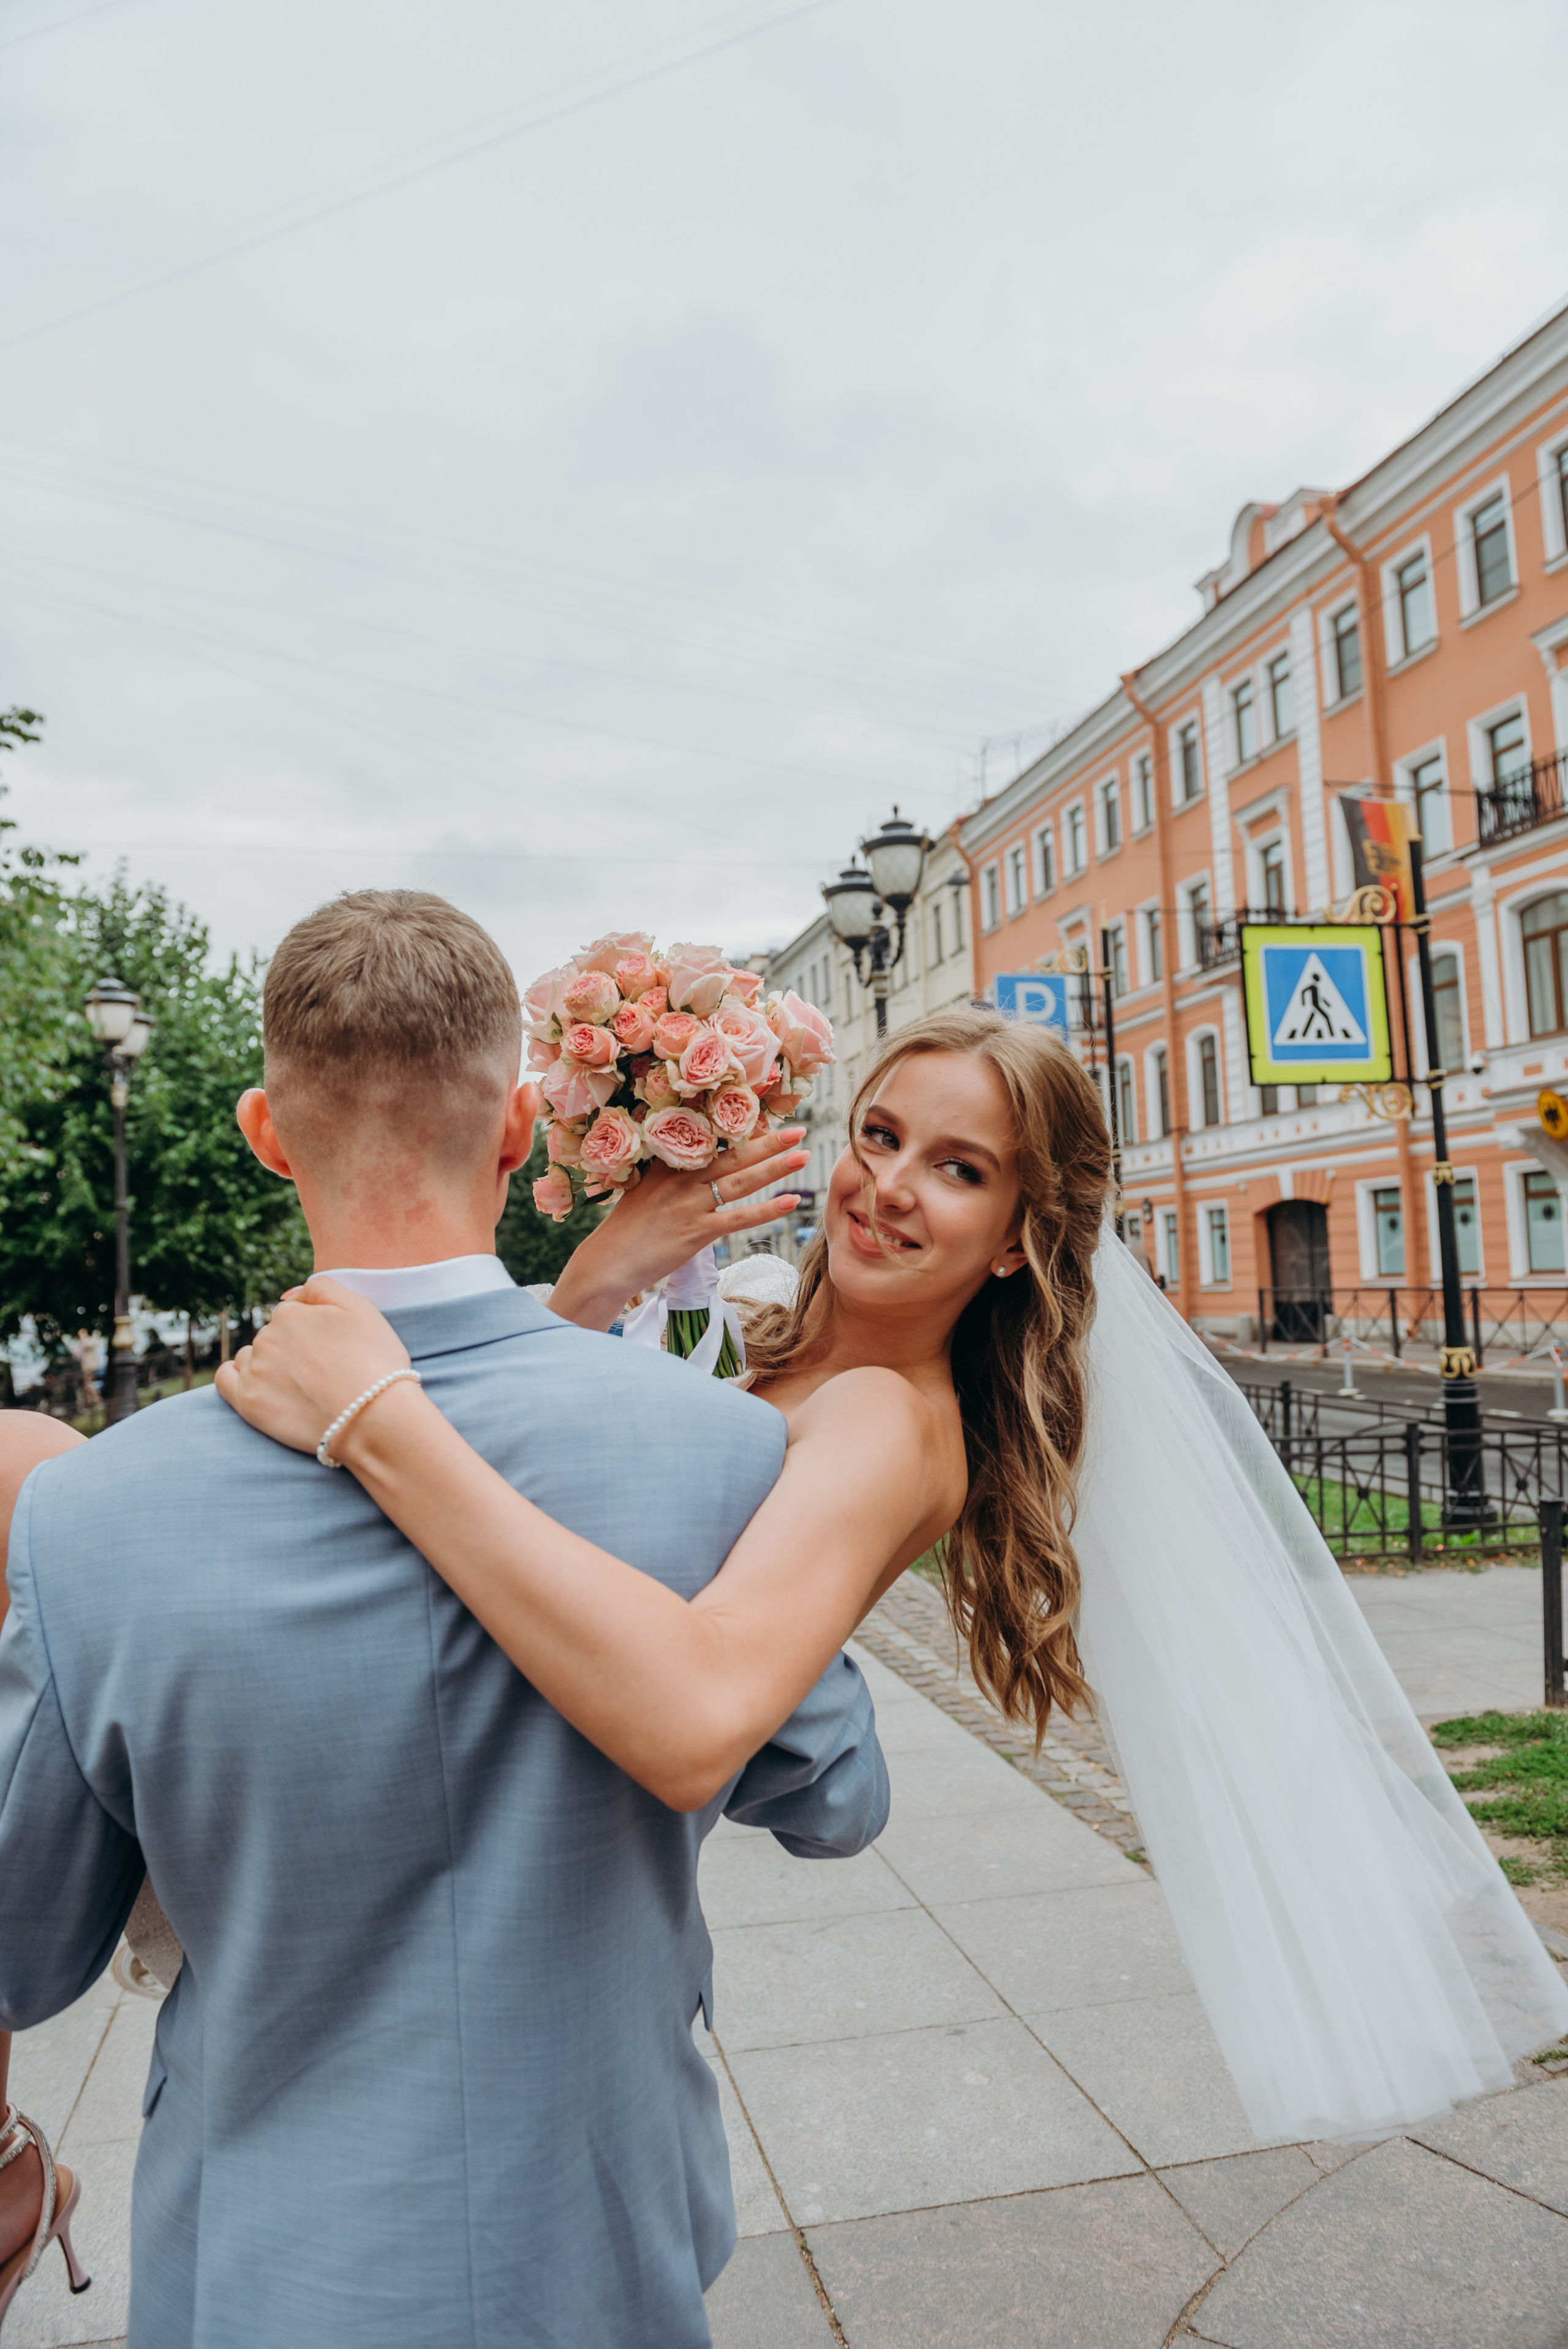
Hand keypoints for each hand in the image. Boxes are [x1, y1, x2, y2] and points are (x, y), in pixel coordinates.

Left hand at [215, 1278, 411, 1455]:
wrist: (377, 1420)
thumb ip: (322, 1287)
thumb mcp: (362, 1308)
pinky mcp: (248, 1403)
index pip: (293, 1315)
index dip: (314, 1332)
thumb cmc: (376, 1364)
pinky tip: (258, 1385)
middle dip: (291, 1349)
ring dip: (267, 1365)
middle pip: (272, 1336)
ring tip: (299, 1386)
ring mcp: (255, 1371)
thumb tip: (288, 1295)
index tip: (332, 1352)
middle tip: (322, 1373)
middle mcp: (266, 1338)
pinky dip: (236, 1377)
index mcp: (291, 1314)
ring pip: (250, 1357)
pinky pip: (225, 1380)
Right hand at [549, 1128, 807, 1330]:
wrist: (609, 1261)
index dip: (743, 1132)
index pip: (712, 1142)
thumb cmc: (627, 1229)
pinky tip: (791, 1201)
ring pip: (741, 1182)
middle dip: (768, 1142)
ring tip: (803, 1157)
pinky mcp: (697, 1232)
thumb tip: (694, 1167)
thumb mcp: (646, 1190)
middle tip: (799, 1131)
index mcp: (669, 1165)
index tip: (770, 1120)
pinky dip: (767, 1210)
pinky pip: (739, 1218)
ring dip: (775, 1168)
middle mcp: (682, 1179)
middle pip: (733, 1156)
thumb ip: (671, 1175)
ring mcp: (691, 1205)